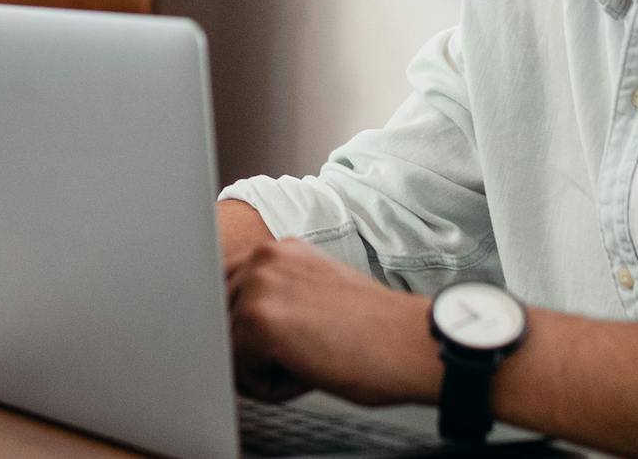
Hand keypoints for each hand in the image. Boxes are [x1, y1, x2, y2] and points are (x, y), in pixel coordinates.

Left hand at [227, 239, 438, 406]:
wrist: (412, 344)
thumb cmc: (377, 331)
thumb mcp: (317, 292)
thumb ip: (277, 294)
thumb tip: (240, 322)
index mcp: (279, 250)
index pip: (229, 292)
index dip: (251, 326)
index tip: (281, 339)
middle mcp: (264, 258)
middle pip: (225, 321)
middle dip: (257, 348)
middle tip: (306, 352)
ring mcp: (258, 286)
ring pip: (231, 348)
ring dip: (265, 367)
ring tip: (312, 359)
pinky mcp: (258, 321)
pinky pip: (241, 374)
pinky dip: (273, 388)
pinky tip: (310, 372)